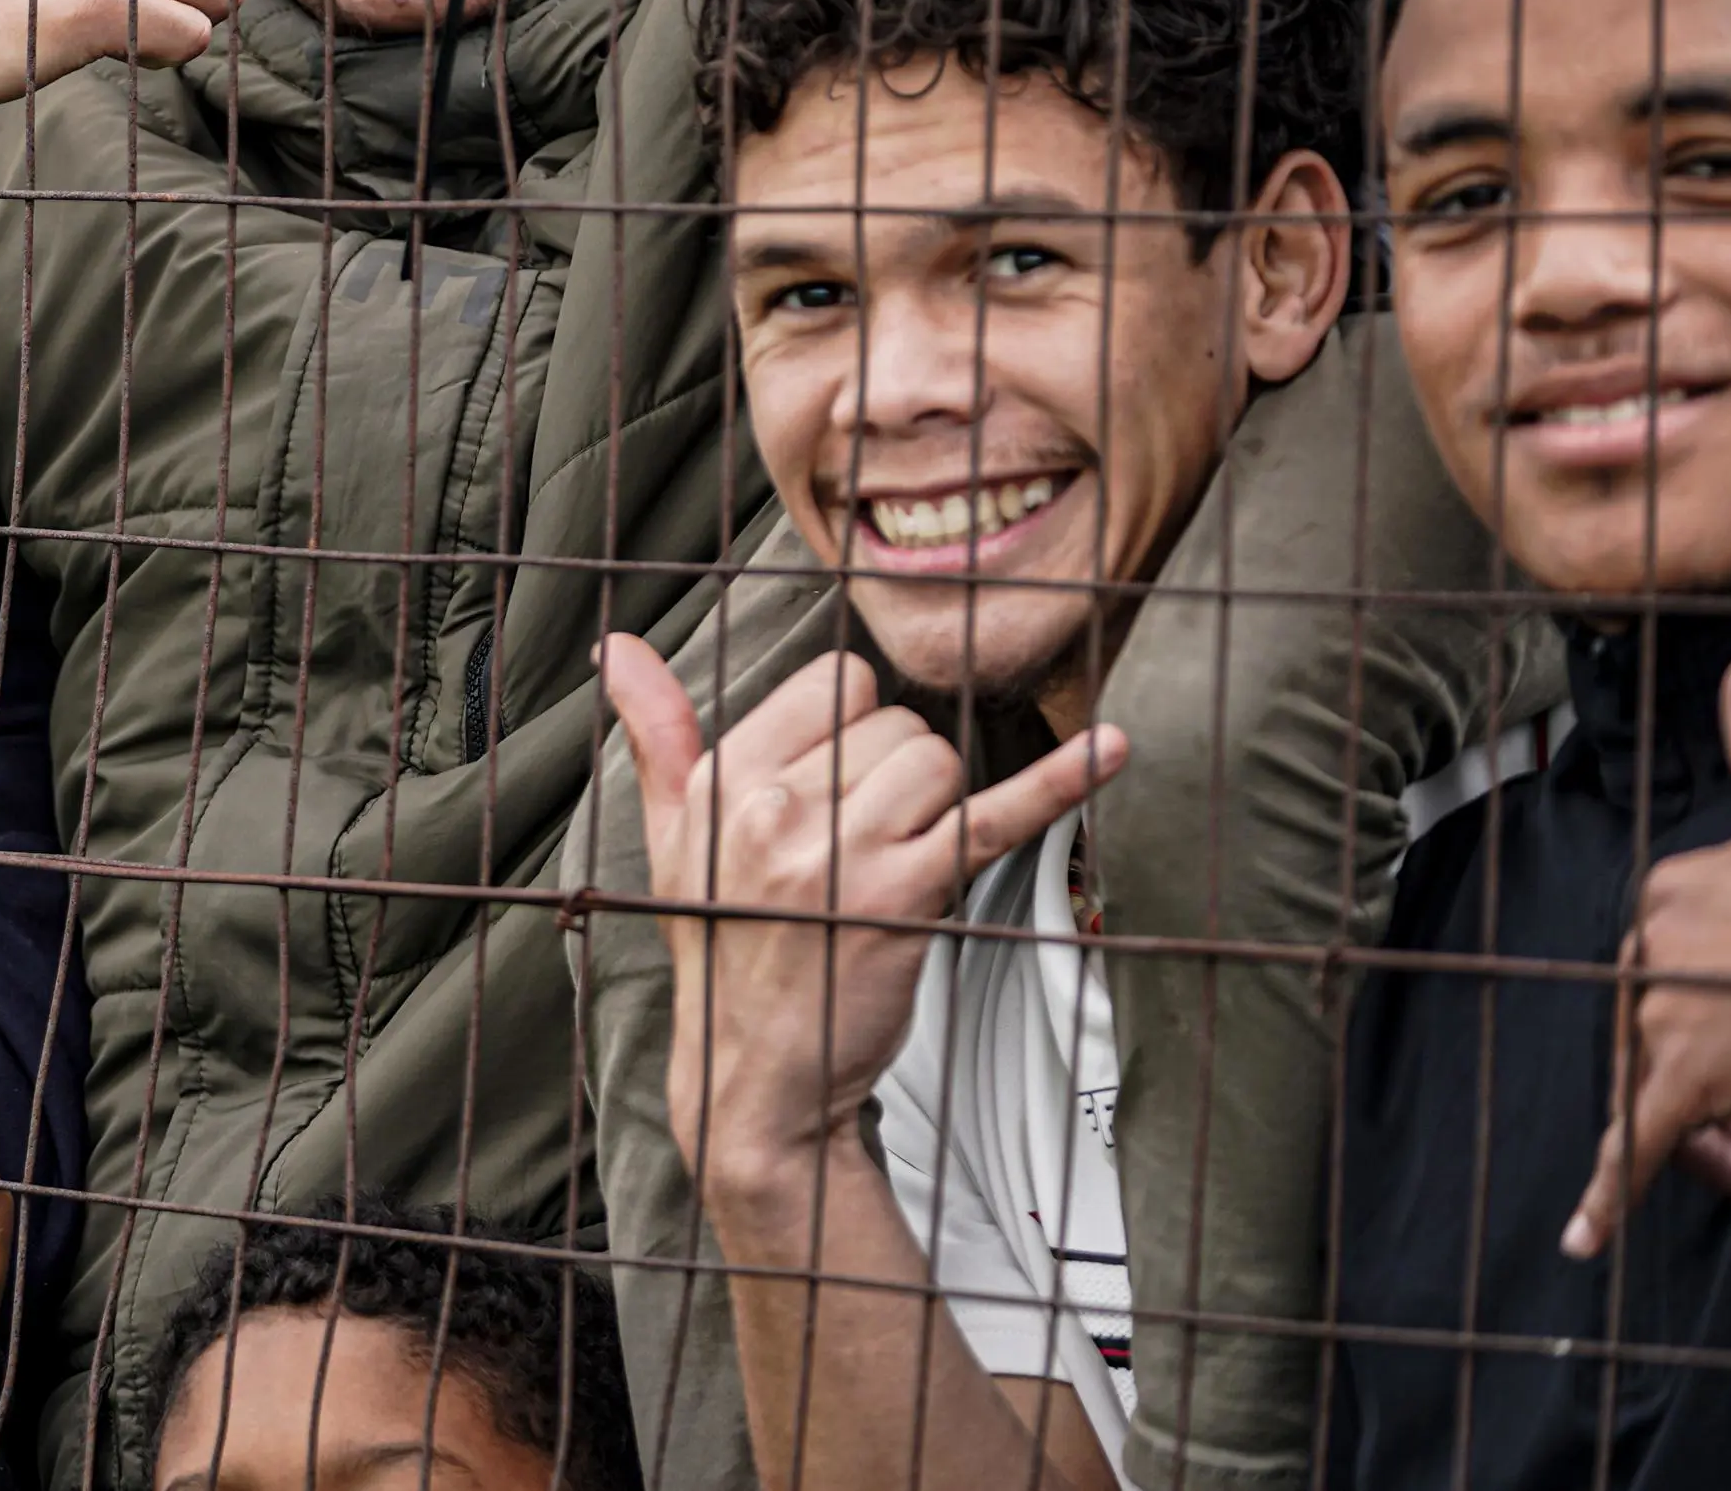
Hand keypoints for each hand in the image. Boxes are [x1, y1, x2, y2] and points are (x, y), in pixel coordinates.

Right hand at [602, 640, 1122, 1191]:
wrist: (755, 1080)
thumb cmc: (721, 949)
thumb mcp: (669, 840)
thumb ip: (656, 736)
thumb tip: (617, 650)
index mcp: (723, 780)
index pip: (835, 682)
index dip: (853, 727)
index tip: (840, 784)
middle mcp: (778, 806)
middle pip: (895, 722)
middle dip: (899, 773)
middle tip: (867, 845)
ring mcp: (845, 852)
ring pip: (939, 762)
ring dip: (941, 807)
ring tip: (898, 867)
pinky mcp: (910, 897)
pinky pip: (995, 818)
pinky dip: (1061, 782)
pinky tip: (1113, 749)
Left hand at [1566, 652, 1730, 1258]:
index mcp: (1670, 888)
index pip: (1668, 945)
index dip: (1716, 985)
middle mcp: (1648, 947)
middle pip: (1653, 1016)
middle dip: (1708, 1054)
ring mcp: (1661, 1017)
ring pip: (1655, 1081)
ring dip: (1699, 1119)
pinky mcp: (1682, 1089)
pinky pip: (1635, 1147)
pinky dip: (1606, 1194)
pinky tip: (1580, 1241)